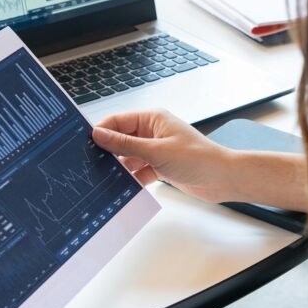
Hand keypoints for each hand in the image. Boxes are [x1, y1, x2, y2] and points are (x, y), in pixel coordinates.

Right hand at [92, 109, 239, 202]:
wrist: (223, 179)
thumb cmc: (199, 159)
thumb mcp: (156, 151)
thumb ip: (125, 145)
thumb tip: (99, 135)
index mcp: (152, 119)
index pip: (118, 120)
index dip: (101, 131)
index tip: (84, 144)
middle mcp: (153, 132)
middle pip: (121, 139)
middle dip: (108, 152)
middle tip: (91, 165)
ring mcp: (156, 150)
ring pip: (129, 157)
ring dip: (120, 168)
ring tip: (105, 180)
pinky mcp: (160, 166)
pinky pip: (139, 171)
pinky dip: (132, 179)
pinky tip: (124, 189)